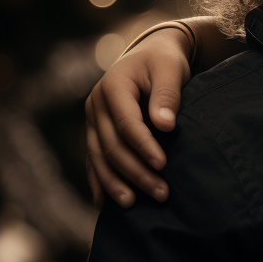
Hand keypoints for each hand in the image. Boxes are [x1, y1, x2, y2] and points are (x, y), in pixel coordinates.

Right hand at [83, 28, 192, 206]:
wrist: (150, 55)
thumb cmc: (164, 62)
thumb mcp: (170, 69)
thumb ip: (168, 94)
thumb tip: (166, 125)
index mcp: (112, 87)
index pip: (126, 123)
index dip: (143, 146)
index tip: (163, 164)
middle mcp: (95, 106)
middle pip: (111, 146)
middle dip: (135, 172)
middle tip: (161, 193)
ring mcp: (92, 121)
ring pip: (98, 158)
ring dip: (115, 183)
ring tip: (133, 205)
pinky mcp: (95, 132)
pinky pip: (93, 161)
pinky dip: (99, 182)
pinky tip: (105, 206)